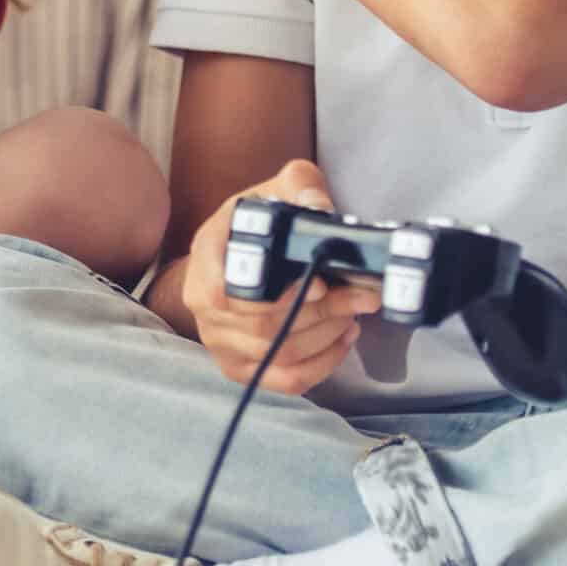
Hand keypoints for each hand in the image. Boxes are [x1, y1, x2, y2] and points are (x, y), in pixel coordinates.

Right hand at [178, 157, 380, 395]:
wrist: (228, 260)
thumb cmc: (253, 226)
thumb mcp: (272, 192)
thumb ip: (299, 185)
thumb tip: (321, 207)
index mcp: (206, 259)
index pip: (227, 293)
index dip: (277, 296)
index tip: (322, 283)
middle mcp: (203, 308)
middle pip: (264, 326)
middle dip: (324, 312)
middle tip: (363, 295)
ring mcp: (221, 343)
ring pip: (280, 354)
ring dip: (329, 335)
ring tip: (356, 311)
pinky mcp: (241, 368)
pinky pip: (286, 380)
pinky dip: (324, 363)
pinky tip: (345, 337)